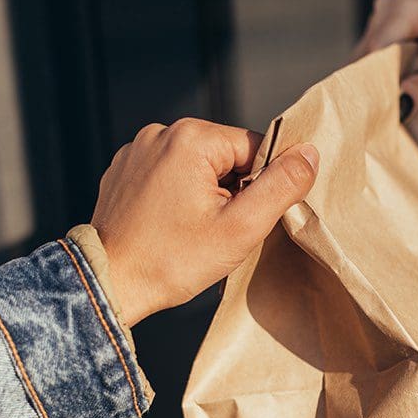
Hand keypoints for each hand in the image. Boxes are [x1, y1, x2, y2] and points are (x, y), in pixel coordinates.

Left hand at [91, 118, 318, 323]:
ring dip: (205, 193)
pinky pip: (168, 173)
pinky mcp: (123, 170)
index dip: (260, 186)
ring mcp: (136, 150)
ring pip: (197, 164)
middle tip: (218, 229)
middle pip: (225, 155)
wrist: (108, 284)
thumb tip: (309, 153)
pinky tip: (171, 225)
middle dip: (232, 189)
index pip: (255, 148)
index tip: (243, 218)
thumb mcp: (241, 227)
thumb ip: (281, 186)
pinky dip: (177, 195)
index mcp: (191, 138)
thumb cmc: (173, 260)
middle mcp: (160, 133)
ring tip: (192, 229)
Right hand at [352, 0, 417, 111]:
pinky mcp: (379, 30)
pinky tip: (407, 85)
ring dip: (386, 81)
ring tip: (415, 90)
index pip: (380, 46)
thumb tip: (400, 106)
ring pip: (368, 59)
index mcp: (413, 1)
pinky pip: (371, 60)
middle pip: (370, 52)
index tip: (395, 107)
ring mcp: (383, 14)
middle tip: (413, 99)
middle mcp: (392, 1)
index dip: (384, 78)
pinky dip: (386, 77)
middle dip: (386, 81)